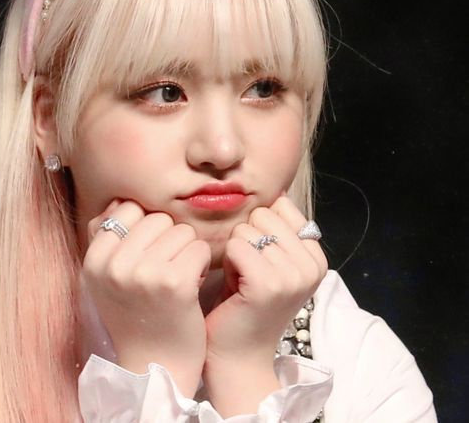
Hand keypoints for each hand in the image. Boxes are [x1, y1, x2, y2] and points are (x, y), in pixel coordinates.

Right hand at [82, 200, 210, 397]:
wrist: (154, 366)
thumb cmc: (134, 314)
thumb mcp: (105, 277)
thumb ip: (106, 236)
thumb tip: (119, 200)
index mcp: (94, 259)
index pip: (129, 209)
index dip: (146, 228)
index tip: (147, 254)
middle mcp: (115, 265)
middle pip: (159, 218)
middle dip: (169, 239)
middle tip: (164, 269)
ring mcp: (144, 274)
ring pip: (182, 231)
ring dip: (186, 252)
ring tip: (176, 278)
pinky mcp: (175, 284)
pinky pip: (199, 248)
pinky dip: (202, 264)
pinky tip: (191, 285)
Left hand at [203, 195, 327, 414]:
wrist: (238, 353)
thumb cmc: (246, 301)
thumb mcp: (270, 259)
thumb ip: (278, 228)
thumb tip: (276, 189)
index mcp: (316, 256)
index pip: (281, 206)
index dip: (259, 226)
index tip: (259, 257)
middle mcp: (312, 264)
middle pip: (263, 214)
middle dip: (246, 237)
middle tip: (247, 270)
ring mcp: (293, 275)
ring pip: (247, 230)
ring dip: (235, 252)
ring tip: (241, 280)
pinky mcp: (269, 284)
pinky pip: (236, 246)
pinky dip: (227, 261)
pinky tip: (233, 284)